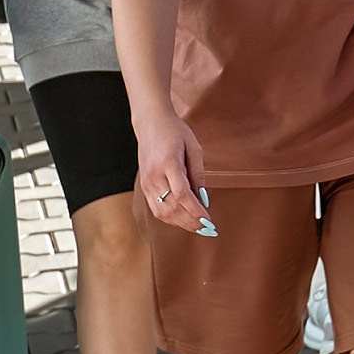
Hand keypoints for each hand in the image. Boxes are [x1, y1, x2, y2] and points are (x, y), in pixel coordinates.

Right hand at [134, 107, 209, 236]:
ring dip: (181, 223)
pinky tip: (183, 220)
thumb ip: (198, 174)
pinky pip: (156, 208)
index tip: (209, 221)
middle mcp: (154, 176)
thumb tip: (203, 199)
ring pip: (163, 212)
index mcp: (168, 163)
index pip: (182, 195)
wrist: (150, 124)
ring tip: (198, 227)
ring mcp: (147, 182)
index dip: (196, 211)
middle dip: (191, 222)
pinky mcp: (144, 186)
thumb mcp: (193, 147)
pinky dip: (171, 218)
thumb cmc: (175, 132)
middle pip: (172, 207)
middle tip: (208, 229)